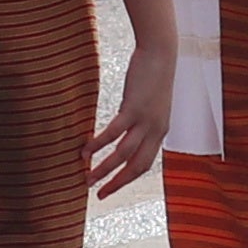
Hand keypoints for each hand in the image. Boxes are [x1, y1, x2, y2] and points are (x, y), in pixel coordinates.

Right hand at [88, 0, 177, 196]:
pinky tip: (86, 150)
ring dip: (104, 169)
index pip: (144, 165)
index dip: (127, 179)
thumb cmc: (153, 75)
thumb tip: (123, 128)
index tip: (110, 189)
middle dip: (116, 183)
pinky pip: (114, 132)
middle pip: (136, 167)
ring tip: (87, 177)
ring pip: (123, 154)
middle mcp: (156, 131)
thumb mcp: (150, 102)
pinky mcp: (135, 108)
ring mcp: (146, 121)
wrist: (161, 52)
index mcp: (160, 132)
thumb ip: (140, 118)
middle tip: (98, 194)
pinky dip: (98, 144)